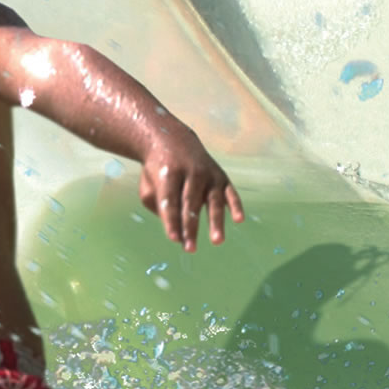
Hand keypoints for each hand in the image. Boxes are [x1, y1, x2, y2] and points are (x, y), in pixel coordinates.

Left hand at [139, 122, 244, 250]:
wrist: (173, 139)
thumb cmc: (158, 170)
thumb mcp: (149, 183)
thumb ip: (157, 205)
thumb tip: (176, 229)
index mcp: (169, 172)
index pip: (170, 201)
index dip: (171, 221)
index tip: (174, 239)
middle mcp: (190, 171)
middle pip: (190, 203)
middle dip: (190, 227)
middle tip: (190, 249)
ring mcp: (208, 173)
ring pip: (213, 200)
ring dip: (215, 222)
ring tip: (216, 241)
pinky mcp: (221, 176)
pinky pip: (231, 192)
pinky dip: (236, 205)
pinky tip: (239, 219)